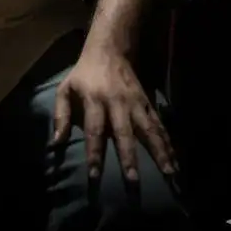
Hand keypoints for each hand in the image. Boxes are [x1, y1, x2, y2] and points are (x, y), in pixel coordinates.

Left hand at [51, 47, 178, 182]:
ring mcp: (135, 102)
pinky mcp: (146, 102)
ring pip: (148, 129)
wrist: (109, 49)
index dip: (94, 153)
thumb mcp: (65, 89)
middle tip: (133, 180)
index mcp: (94, 100)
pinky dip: (168, 142)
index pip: (93, 130)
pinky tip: (175, 160)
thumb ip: (61, 115)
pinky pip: (158, 124)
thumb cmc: (83, 74)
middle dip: (128, 157)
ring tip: (168, 174)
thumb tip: (55, 143)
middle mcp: (117, 102)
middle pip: (123, 132)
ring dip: (159, 152)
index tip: (95, 176)